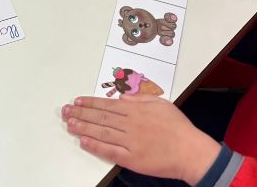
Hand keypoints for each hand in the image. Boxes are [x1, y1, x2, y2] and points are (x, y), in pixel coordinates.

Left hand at [62, 95, 220, 184]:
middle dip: (81, 113)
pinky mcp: (132, 159)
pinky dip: (95, 146)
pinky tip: (84, 141)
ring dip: (83, 128)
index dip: (90, 103)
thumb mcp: (162, 104)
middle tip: (66, 111)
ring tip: (69, 124)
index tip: (77, 101)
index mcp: (137, 110)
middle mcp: (131, 124)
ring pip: (102, 132)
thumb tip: (123, 98)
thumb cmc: (179, 128)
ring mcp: (130, 142)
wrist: (190, 151)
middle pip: (101, 118)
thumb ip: (141, 99)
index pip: (108, 105)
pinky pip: (110, 151)